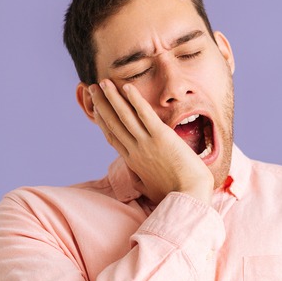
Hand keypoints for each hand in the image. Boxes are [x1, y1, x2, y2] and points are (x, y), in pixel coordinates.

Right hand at [90, 79, 212, 205]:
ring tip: (103, 82)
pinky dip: (135, 100)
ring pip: (124, 116)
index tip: (96, 108)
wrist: (189, 198)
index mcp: (133, 162)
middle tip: (92, 89)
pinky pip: (144, 114)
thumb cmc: (174, 195)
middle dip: (102, 104)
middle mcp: (135, 150)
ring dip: (112, 97)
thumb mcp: (151, 189)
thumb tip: (136, 177)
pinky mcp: (161, 137)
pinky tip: (127, 87)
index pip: (113, 136)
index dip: (102, 120)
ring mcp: (146, 143)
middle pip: (113, 122)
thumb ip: (141, 181)